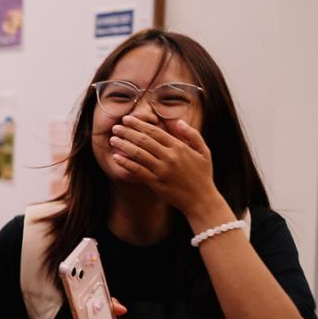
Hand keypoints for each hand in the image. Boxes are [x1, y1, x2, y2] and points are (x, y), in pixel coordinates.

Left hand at [109, 116, 227, 217]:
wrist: (201, 199)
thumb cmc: (202, 174)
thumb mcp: (204, 151)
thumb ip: (192, 134)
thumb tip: (178, 121)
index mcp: (179, 147)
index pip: (155, 131)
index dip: (139, 124)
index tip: (127, 119)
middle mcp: (169, 157)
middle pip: (144, 140)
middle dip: (127, 132)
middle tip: (115, 127)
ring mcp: (162, 170)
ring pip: (138, 153)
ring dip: (123, 145)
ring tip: (112, 140)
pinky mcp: (156, 183)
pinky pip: (137, 170)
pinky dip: (125, 163)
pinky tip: (116, 157)